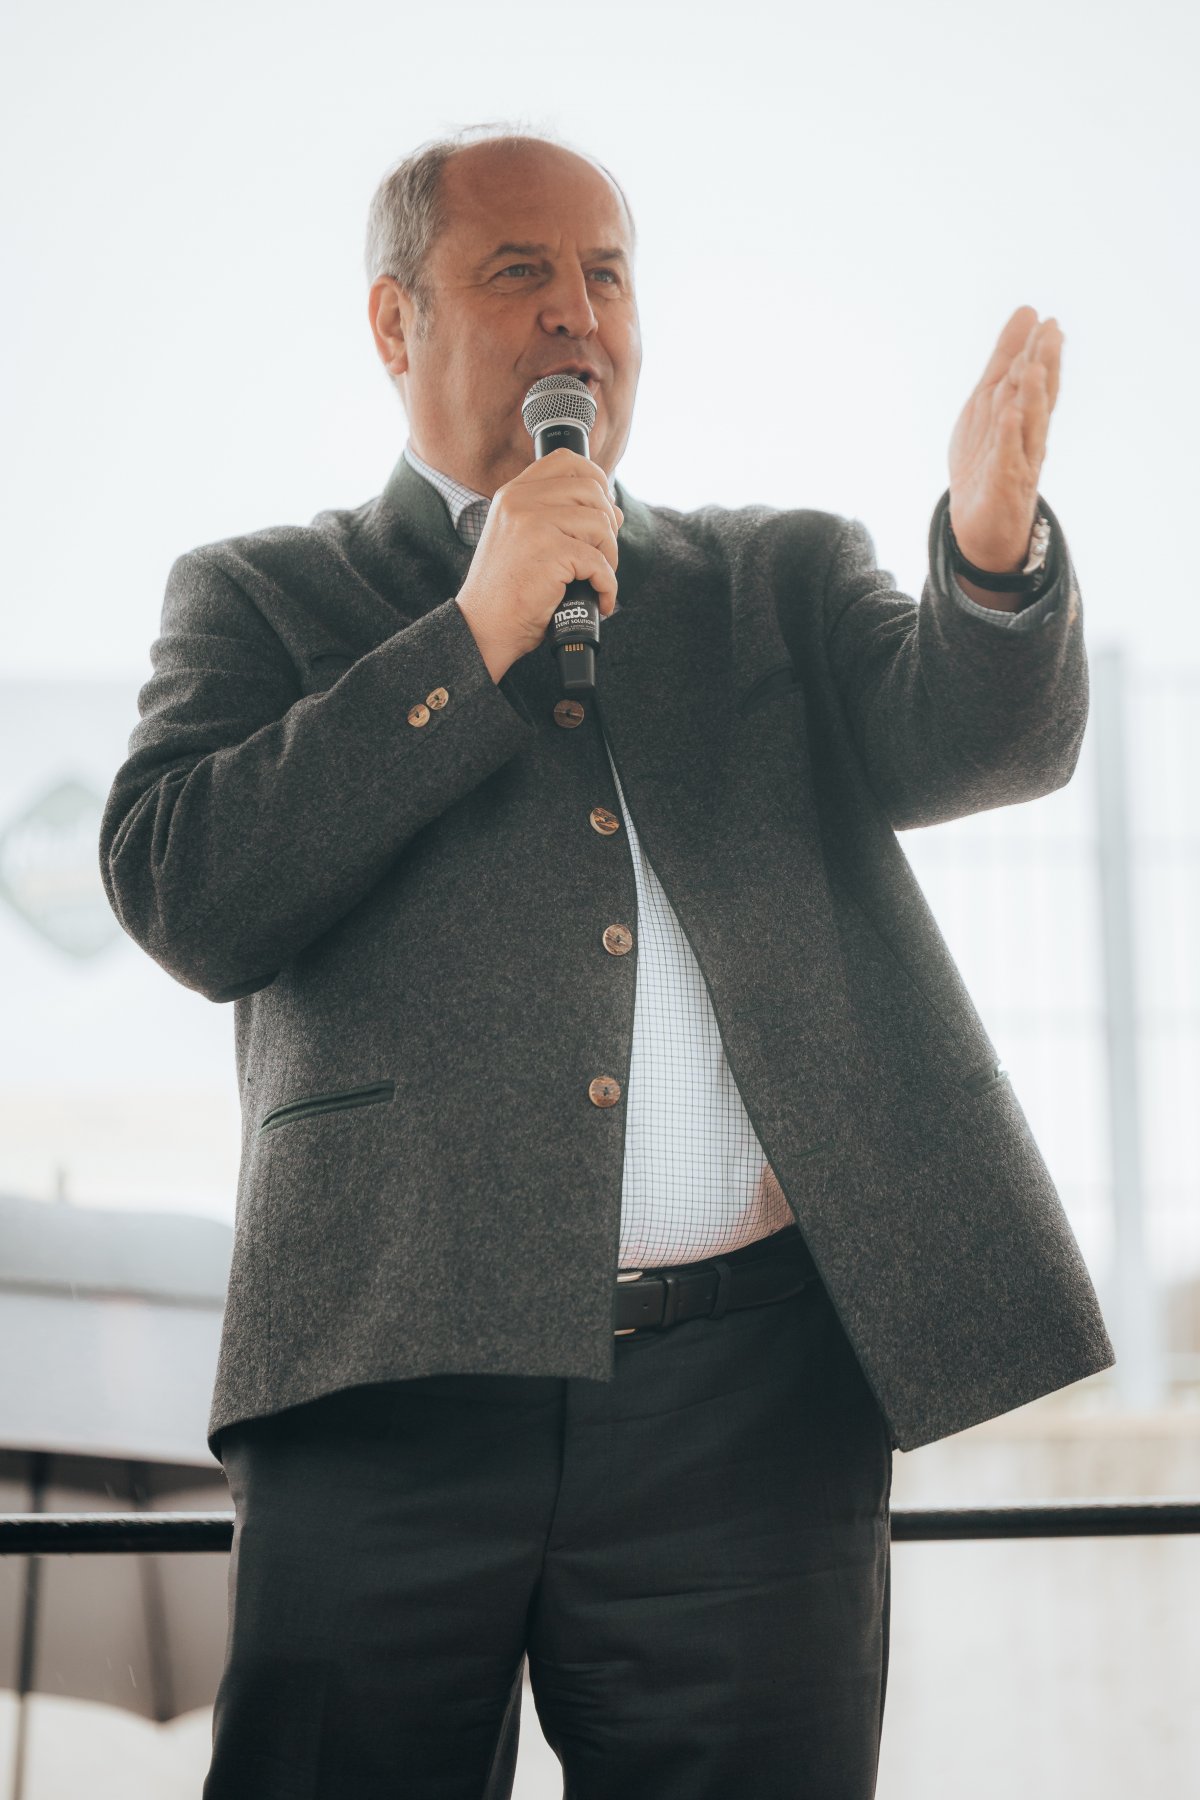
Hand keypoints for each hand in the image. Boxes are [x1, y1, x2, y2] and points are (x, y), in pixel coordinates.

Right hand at [455, 448, 622, 681]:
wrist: (482, 627)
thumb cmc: (506, 591)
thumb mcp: (523, 541)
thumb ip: (560, 518)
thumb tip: (616, 511)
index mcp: (513, 494)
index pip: (566, 461)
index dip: (596, 478)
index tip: (603, 507)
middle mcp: (521, 502)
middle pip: (591, 490)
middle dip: (608, 523)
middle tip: (602, 553)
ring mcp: (534, 524)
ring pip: (600, 523)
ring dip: (610, 555)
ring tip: (597, 578)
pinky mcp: (549, 553)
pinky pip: (599, 561)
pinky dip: (607, 585)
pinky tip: (599, 599)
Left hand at [947, 306, 1062, 571]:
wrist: (979, 525)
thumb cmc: (987, 458)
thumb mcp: (991, 402)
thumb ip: (1006, 360)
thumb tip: (1027, 312)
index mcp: (1024, 414)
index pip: (1034, 380)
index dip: (1040, 352)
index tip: (1044, 321)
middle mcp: (1028, 436)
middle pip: (1037, 397)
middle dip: (1043, 366)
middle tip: (1050, 333)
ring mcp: (1019, 461)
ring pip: (1029, 425)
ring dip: (1031, 397)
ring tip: (1032, 368)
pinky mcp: (1005, 486)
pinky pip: (1009, 460)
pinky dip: (1010, 439)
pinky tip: (1010, 418)